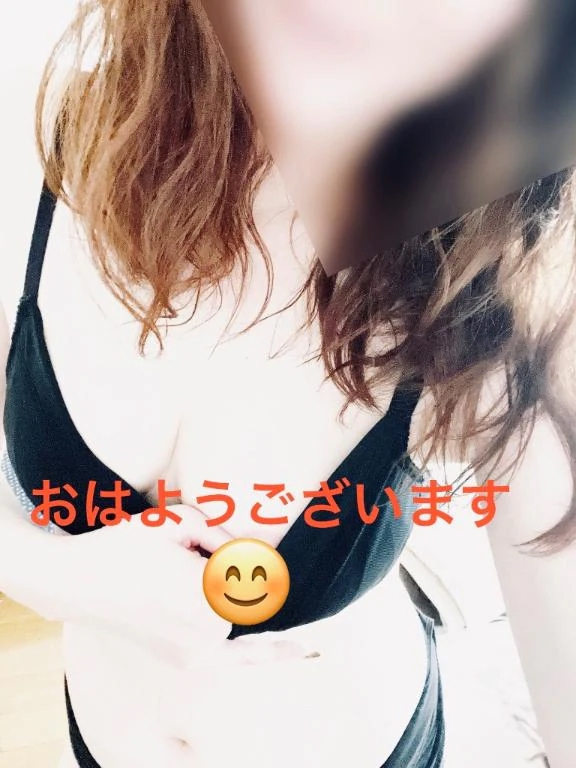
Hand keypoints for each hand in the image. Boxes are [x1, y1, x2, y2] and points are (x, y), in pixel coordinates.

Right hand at [46, 504, 310, 666]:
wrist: (78, 582)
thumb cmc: (126, 545)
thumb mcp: (178, 521)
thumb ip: (224, 533)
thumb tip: (254, 552)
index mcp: (208, 590)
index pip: (253, 570)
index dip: (237, 551)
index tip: (214, 544)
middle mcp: (208, 628)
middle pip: (249, 595)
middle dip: (233, 573)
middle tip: (183, 559)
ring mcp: (197, 651)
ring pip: (241, 618)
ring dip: (237, 601)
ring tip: (197, 587)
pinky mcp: (186, 660)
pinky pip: (235, 656)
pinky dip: (265, 652)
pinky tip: (299, 650)